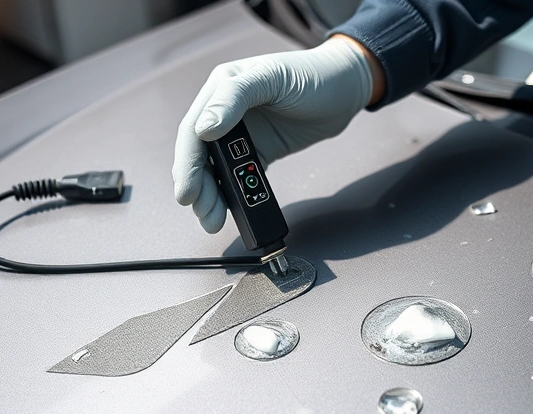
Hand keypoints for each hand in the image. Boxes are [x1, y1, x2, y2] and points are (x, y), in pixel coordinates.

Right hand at [172, 36, 374, 232]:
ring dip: (213, 196)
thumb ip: (235, 98)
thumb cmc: (312, 74)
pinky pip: (241, 176)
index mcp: (222, 89)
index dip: (187, 164)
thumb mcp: (272, 78)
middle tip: (203, 212)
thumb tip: (204, 128)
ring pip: (218, 169)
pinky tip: (232, 209)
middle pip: (201, 156)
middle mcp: (226, 112)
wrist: (346, 88)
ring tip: (213, 220)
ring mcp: (242, 133)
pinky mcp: (260, 150)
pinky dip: (234, 194)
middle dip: (199, 187)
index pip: (193, 131)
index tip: (187, 192)